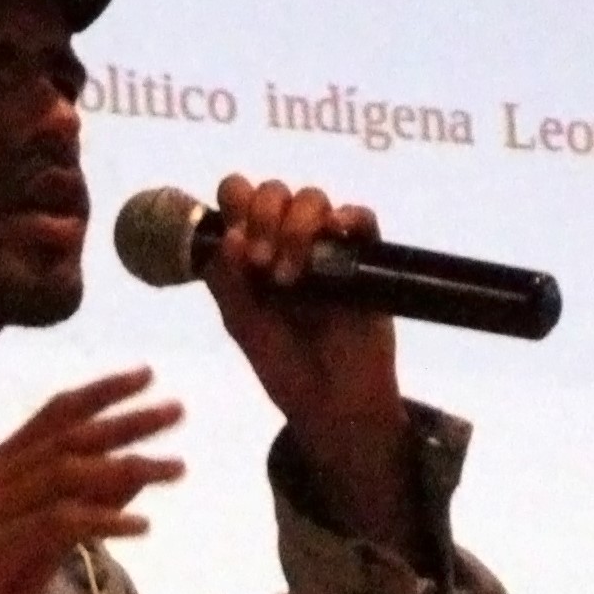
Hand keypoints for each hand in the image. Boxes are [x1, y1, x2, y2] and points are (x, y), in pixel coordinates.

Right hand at [0, 370, 183, 593]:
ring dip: (127, 467)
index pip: (53, 414)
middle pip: (68, 436)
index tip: (146, 375)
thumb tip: (132, 472)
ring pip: (67, 472)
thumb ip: (78, 507)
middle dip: (126, 420)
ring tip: (175, 468)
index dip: (101, 391)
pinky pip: (57, 522)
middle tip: (176, 410)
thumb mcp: (37, 544)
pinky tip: (140, 525)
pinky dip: (103, 519)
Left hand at [201, 175, 417, 551]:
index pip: (238, 196)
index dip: (235, 203)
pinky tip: (335, 233)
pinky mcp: (365, 260)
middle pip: (273, 190)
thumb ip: (228, 282)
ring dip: (296, 225)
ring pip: (313, 198)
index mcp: (251, 249)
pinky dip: (348, 217)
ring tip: (291, 276)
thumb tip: (231, 237)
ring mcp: (327, 247)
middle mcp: (287, 239)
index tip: (236, 238)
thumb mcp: (242, 324)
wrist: (332, 404)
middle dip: (263, 216)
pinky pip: (361, 219)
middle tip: (262, 264)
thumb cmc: (284, 365)